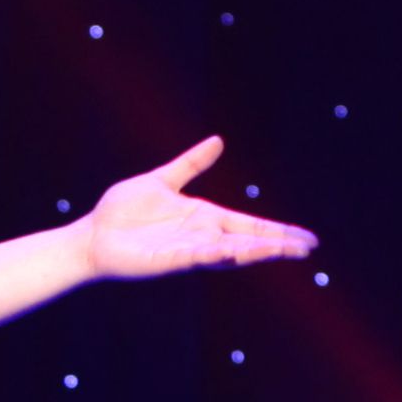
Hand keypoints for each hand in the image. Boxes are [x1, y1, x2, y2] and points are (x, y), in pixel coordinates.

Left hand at [73, 140, 313, 281]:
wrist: (93, 234)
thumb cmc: (122, 212)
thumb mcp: (162, 180)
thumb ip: (192, 164)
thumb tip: (219, 141)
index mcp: (205, 219)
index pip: (251, 226)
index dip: (279, 232)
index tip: (307, 239)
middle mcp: (202, 237)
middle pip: (249, 242)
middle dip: (278, 245)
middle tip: (308, 249)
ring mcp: (188, 250)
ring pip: (230, 253)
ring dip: (256, 252)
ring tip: (283, 251)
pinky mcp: (169, 260)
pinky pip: (197, 257)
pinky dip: (215, 255)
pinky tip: (233, 251)